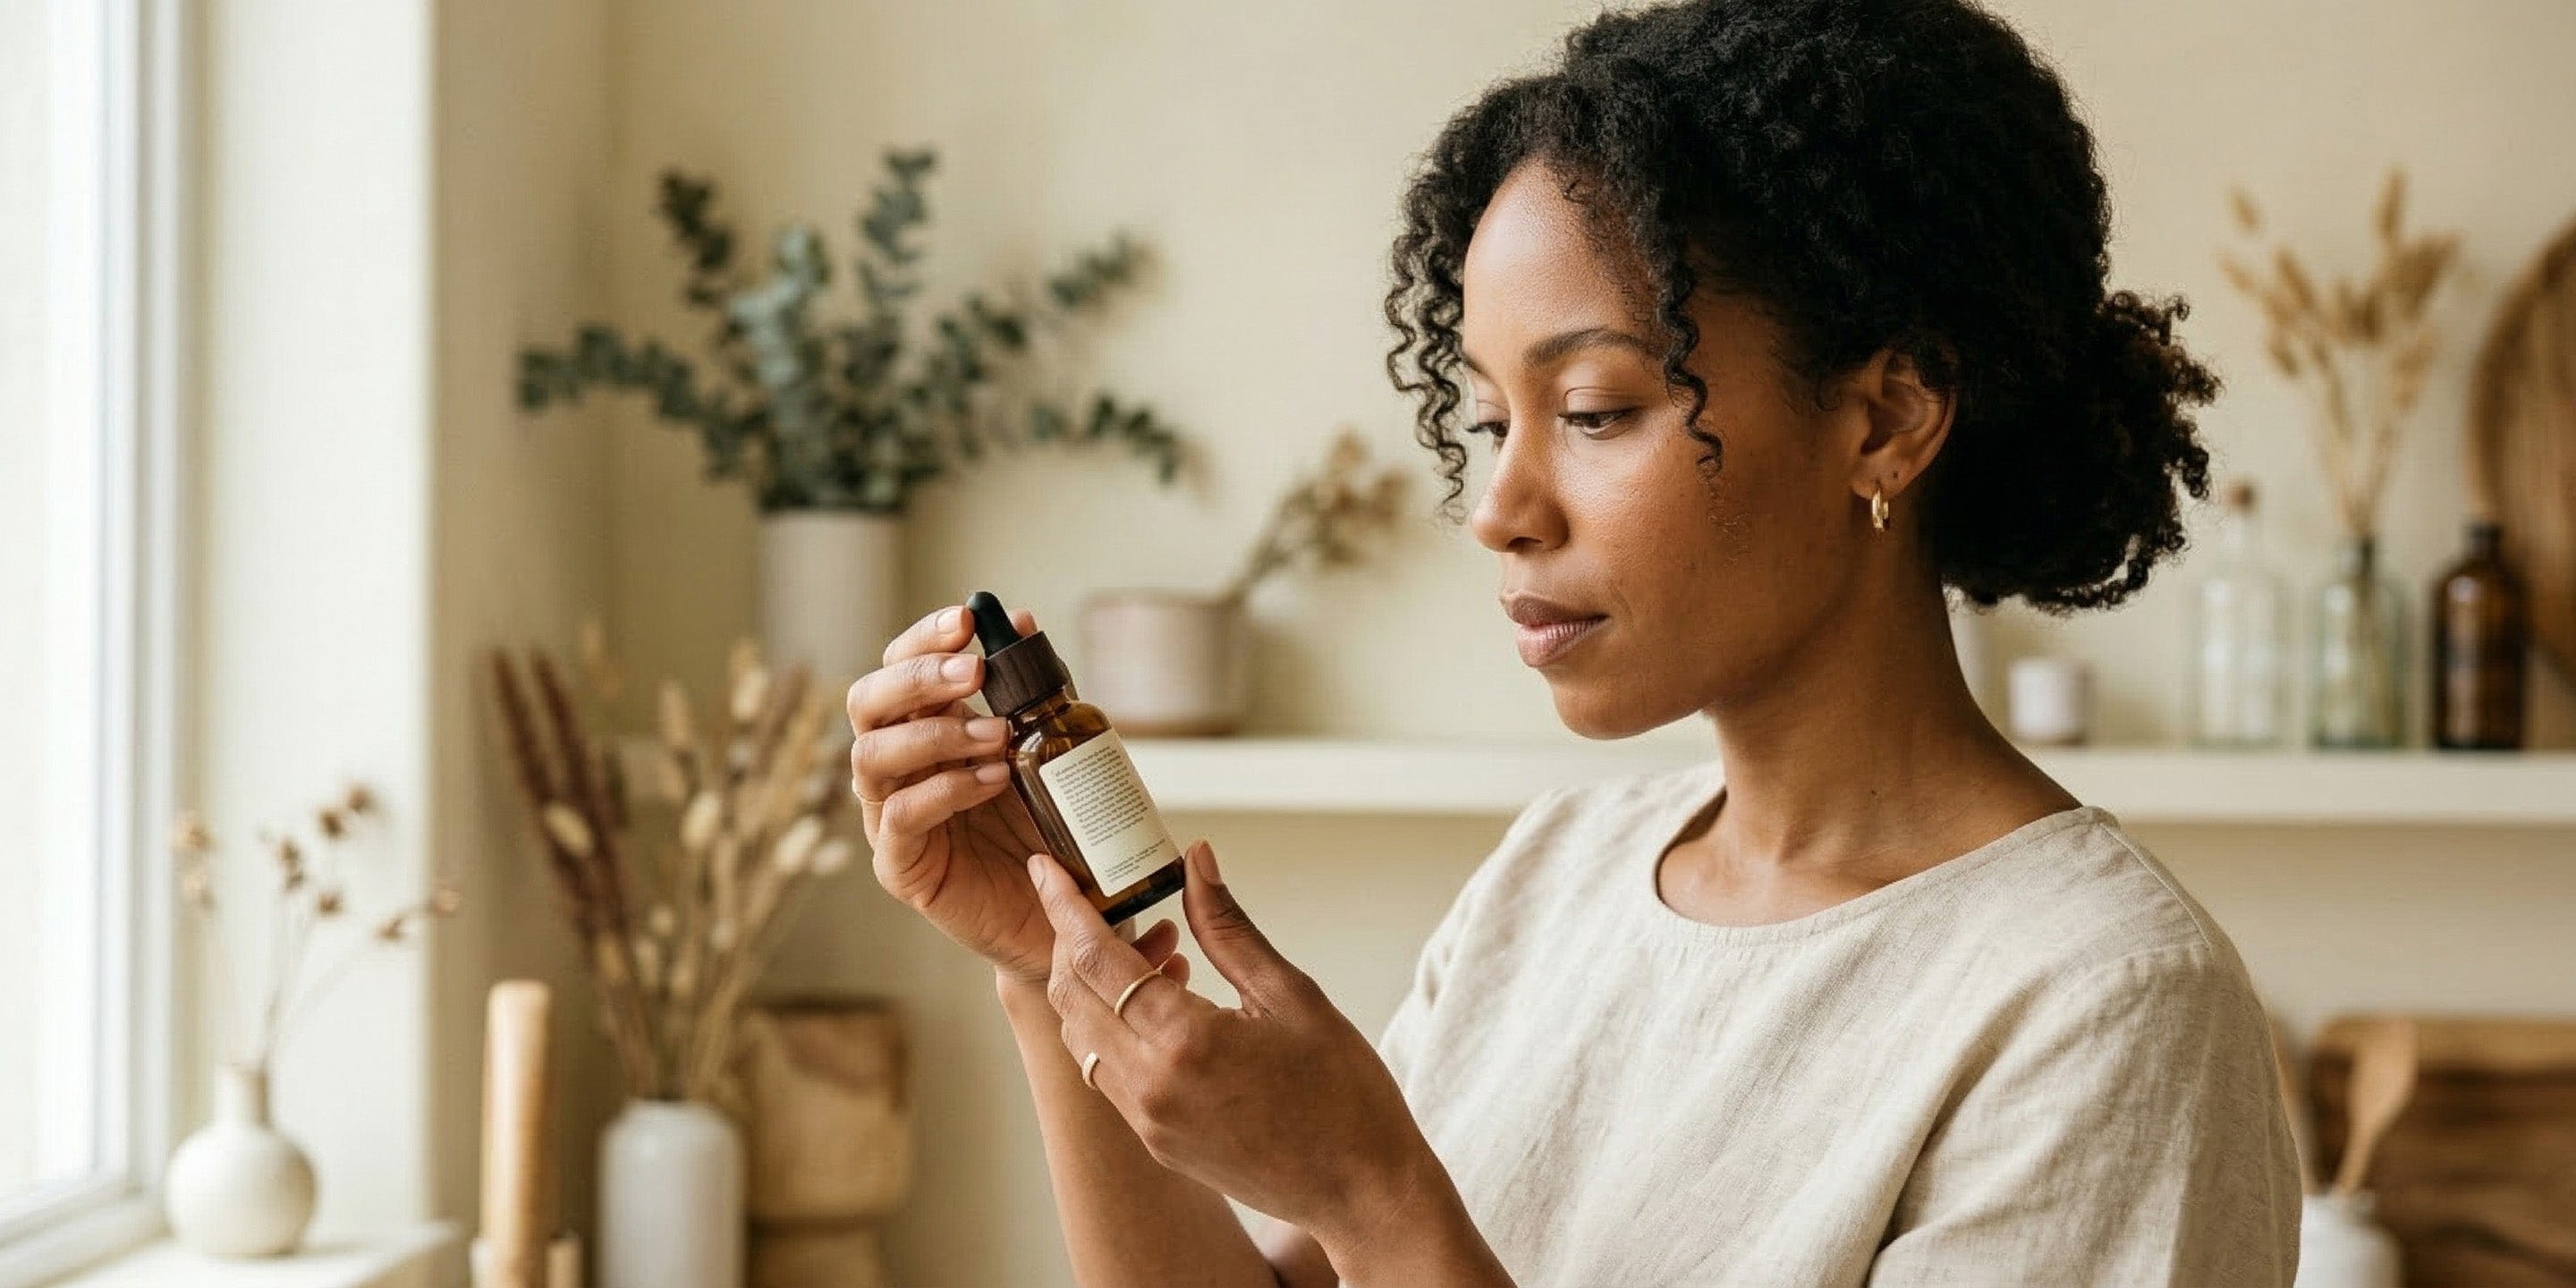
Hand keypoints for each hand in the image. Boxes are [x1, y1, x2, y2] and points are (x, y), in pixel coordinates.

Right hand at [847, 603, 1053, 983]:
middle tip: (972, 673)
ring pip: (871, 756)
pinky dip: (944, 789)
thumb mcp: (1047, 749)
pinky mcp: (900, 865)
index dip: (923, 639)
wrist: (1062, 914)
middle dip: (918, 677)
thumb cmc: (1047, 827)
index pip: (899, 668)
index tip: (965, 620)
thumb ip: (1034, 691)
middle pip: (866, 703)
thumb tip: (1025, 621)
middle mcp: (897, 767)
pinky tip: (991, 780)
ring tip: (998, 736)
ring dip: (935, 733)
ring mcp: (889, 815)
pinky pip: (898, 816)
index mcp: (923, 727)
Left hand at [1026, 838, 1451, 1260]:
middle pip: (1071, 997)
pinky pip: (1108, 1074)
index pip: (1095, 959)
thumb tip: (1195, 860)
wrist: (1362, 1192)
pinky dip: (1114, 1028)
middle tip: (1096, 902)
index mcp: (1185, 1041)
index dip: (1064, 907)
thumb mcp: (1293, 995)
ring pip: (1082, 1038)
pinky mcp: (1156, 1143)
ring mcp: (1148, 1121)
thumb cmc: (1344, 1092)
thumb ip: (1229, 928)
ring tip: (1150, 953)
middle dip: (1070, 941)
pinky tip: (1162, 1004)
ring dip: (1092, 987)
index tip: (1045, 870)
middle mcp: (1151, 1085)